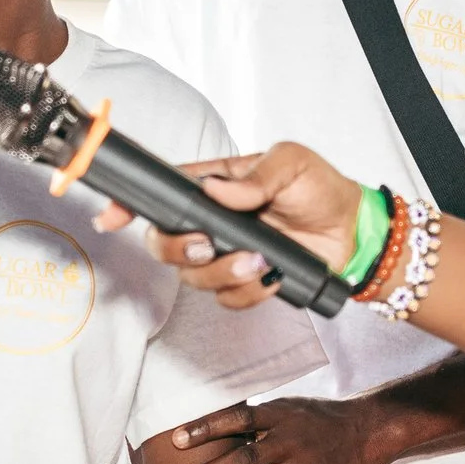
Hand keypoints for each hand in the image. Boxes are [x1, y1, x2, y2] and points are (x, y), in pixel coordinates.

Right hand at [94, 143, 365, 309]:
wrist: (352, 231)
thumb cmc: (319, 188)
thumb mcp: (291, 163)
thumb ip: (255, 176)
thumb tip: (219, 190)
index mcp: (213, 187)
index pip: (162, 194)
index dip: (130, 205)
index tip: (112, 217)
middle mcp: (211, 223)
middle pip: (164, 243)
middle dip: (179, 250)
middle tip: (209, 245)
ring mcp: (225, 255)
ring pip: (194, 277)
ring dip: (223, 273)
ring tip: (260, 260)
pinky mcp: (244, 282)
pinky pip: (226, 299)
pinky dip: (248, 292)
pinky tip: (273, 276)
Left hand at [163, 398, 390, 463]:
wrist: (369, 432)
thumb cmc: (317, 420)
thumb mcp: (288, 408)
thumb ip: (253, 418)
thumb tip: (206, 420)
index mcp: (280, 415)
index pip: (238, 418)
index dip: (207, 428)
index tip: (175, 439)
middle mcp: (292, 441)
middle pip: (244, 459)